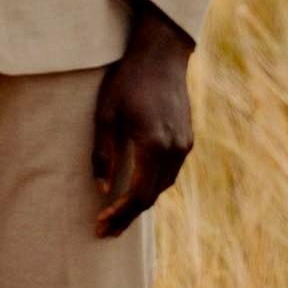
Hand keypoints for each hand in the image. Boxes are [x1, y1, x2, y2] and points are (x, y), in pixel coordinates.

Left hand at [93, 0, 194, 236]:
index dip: (119, 214)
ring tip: (117, 217)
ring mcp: (184, 145)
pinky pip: (169, 173)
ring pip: (163, 186)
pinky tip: (136, 190)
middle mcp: (175, 150)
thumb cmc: (126, 80)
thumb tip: (101, 189)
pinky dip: (152, 187)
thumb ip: (103, 152)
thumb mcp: (105, 114)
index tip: (100, 226)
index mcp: (154, 145)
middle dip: (128, 216)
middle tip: (104, 232)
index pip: (138, 194)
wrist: (162, 56)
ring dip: (141, 204)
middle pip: (152, 196)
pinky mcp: (186, 139)